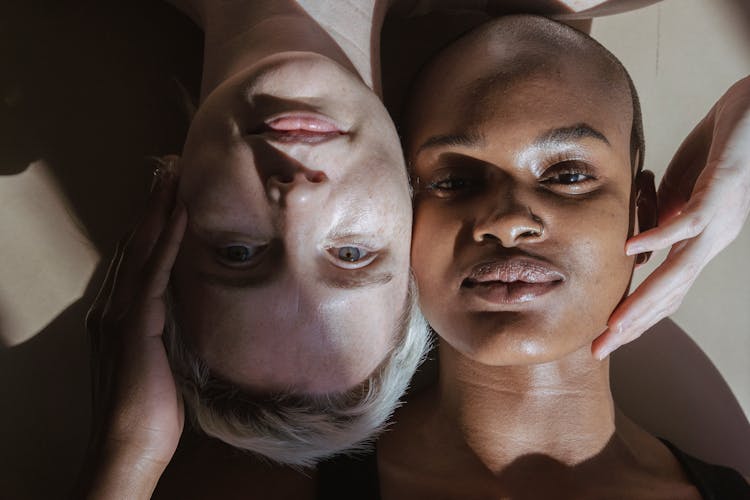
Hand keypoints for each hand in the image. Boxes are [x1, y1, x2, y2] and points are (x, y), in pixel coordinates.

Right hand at [77, 164, 187, 498]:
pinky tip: (179, 212)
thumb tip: (184, 314)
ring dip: (158, 208)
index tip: (168, 193)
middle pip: (133, 243)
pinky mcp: (135, 324)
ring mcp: (119, 313)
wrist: (129, 445)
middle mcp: (111, 307)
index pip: (135, 258)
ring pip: (140, 248)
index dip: (150, 223)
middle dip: (151, 204)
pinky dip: (167, 238)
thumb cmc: (149, 412)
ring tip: (172, 174)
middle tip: (167, 167)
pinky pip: (154, 271)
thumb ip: (164, 333)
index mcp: (116, 316)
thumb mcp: (159, 362)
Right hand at [592, 76, 749, 358]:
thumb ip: (664, 212)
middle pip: (670, 295)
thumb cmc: (725, 140)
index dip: (637, 317)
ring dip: (644, 302)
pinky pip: (686, 223)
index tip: (606, 337)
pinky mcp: (719, 194)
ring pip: (679, 273)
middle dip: (633, 326)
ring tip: (614, 324)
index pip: (667, 290)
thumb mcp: (682, 183)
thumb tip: (643, 243)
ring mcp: (718, 222)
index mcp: (701, 240)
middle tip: (599, 350)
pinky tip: (629, 252)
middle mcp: (712, 240)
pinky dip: (658, 239)